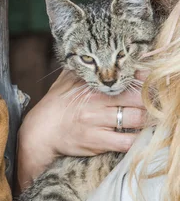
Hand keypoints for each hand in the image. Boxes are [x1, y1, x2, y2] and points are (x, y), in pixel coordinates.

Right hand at [17, 70, 145, 188]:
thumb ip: (87, 68)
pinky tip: (143, 136)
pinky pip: (127, 142)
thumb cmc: (56, 104)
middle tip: (160, 102)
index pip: (126, 76)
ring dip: (149, 120)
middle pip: (137, 97)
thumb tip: (104, 58)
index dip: (145, 78)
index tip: (154, 80)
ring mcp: (97, 122)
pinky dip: (139, 140)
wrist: (40, 132)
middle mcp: (96, 101)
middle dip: (151, 100)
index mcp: (91, 84)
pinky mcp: (97, 142)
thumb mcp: (68, 80)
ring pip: (136, 119)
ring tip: (154, 118)